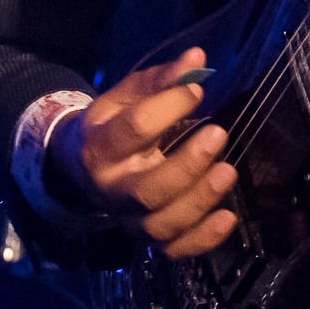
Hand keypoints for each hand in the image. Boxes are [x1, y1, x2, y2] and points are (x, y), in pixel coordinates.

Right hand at [46, 49, 237, 259]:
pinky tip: (227, 218)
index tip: (197, 91)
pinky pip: (173, 250)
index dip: (169, 107)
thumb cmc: (113, 124)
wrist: (81, 167)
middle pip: (147, 190)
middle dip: (187, 165)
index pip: (133, 130)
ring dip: (199, 201)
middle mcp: (111, 189)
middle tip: (218, 133)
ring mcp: (128, 219)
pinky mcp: (148, 239)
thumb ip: (162, 80)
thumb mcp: (126, 97)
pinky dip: (202, 240)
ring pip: (161, 224)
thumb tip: (197, 57)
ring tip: (228, 171)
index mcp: (100, 146)